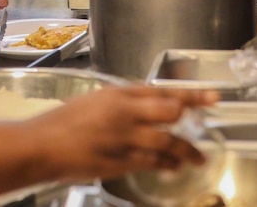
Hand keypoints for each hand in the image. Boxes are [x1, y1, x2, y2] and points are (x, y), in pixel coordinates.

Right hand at [35, 86, 219, 181]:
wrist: (43, 145)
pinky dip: (167, 164)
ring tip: (196, 157)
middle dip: (189, 120)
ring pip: (167, 142)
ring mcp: (125, 138)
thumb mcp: (94, 99)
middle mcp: (125, 113)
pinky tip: (174, 166)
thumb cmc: (63, 121)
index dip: (191, 94)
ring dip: (186, 150)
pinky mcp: (122, 162)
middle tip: (204, 126)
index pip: (163, 90)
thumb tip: (148, 106)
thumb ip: (123, 102)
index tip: (213, 97)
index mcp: (118, 93)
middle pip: (170, 113)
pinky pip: (153, 162)